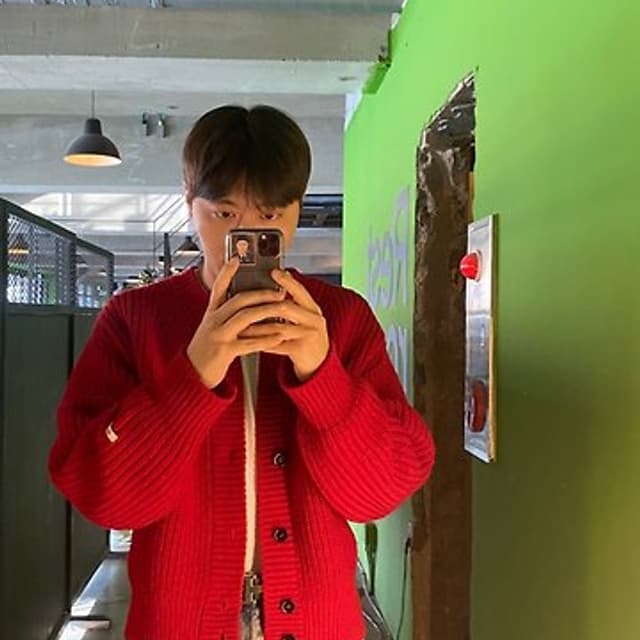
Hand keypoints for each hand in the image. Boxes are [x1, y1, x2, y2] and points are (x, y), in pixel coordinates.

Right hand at [186, 259, 287, 387]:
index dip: (227, 272)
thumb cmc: (205, 352)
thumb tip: (246, 306)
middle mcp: (213, 322)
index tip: (237, 258)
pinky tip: (278, 337)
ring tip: (282, 309)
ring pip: (245, 318)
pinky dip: (265, 339)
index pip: (218, 288)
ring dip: (266, 312)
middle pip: (238, 300)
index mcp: (211, 314)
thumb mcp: (211, 329)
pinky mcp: (224, 352)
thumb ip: (225, 317)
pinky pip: (248, 343)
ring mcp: (218, 336)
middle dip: (261, 294)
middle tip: (278, 292)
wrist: (191, 376)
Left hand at [238, 270, 329, 381]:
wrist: (320, 363)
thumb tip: (271, 288)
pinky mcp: (302, 350)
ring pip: (279, 327)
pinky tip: (251, 342)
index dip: (287, 281)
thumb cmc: (307, 338)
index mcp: (313, 309)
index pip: (300, 291)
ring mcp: (309, 336)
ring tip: (243, 325)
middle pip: (288, 307)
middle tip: (247, 302)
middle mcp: (314, 320)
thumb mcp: (304, 318)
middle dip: (265, 304)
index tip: (274, 272)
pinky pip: (279, 345)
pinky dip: (263, 343)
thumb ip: (292, 305)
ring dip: (259, 327)